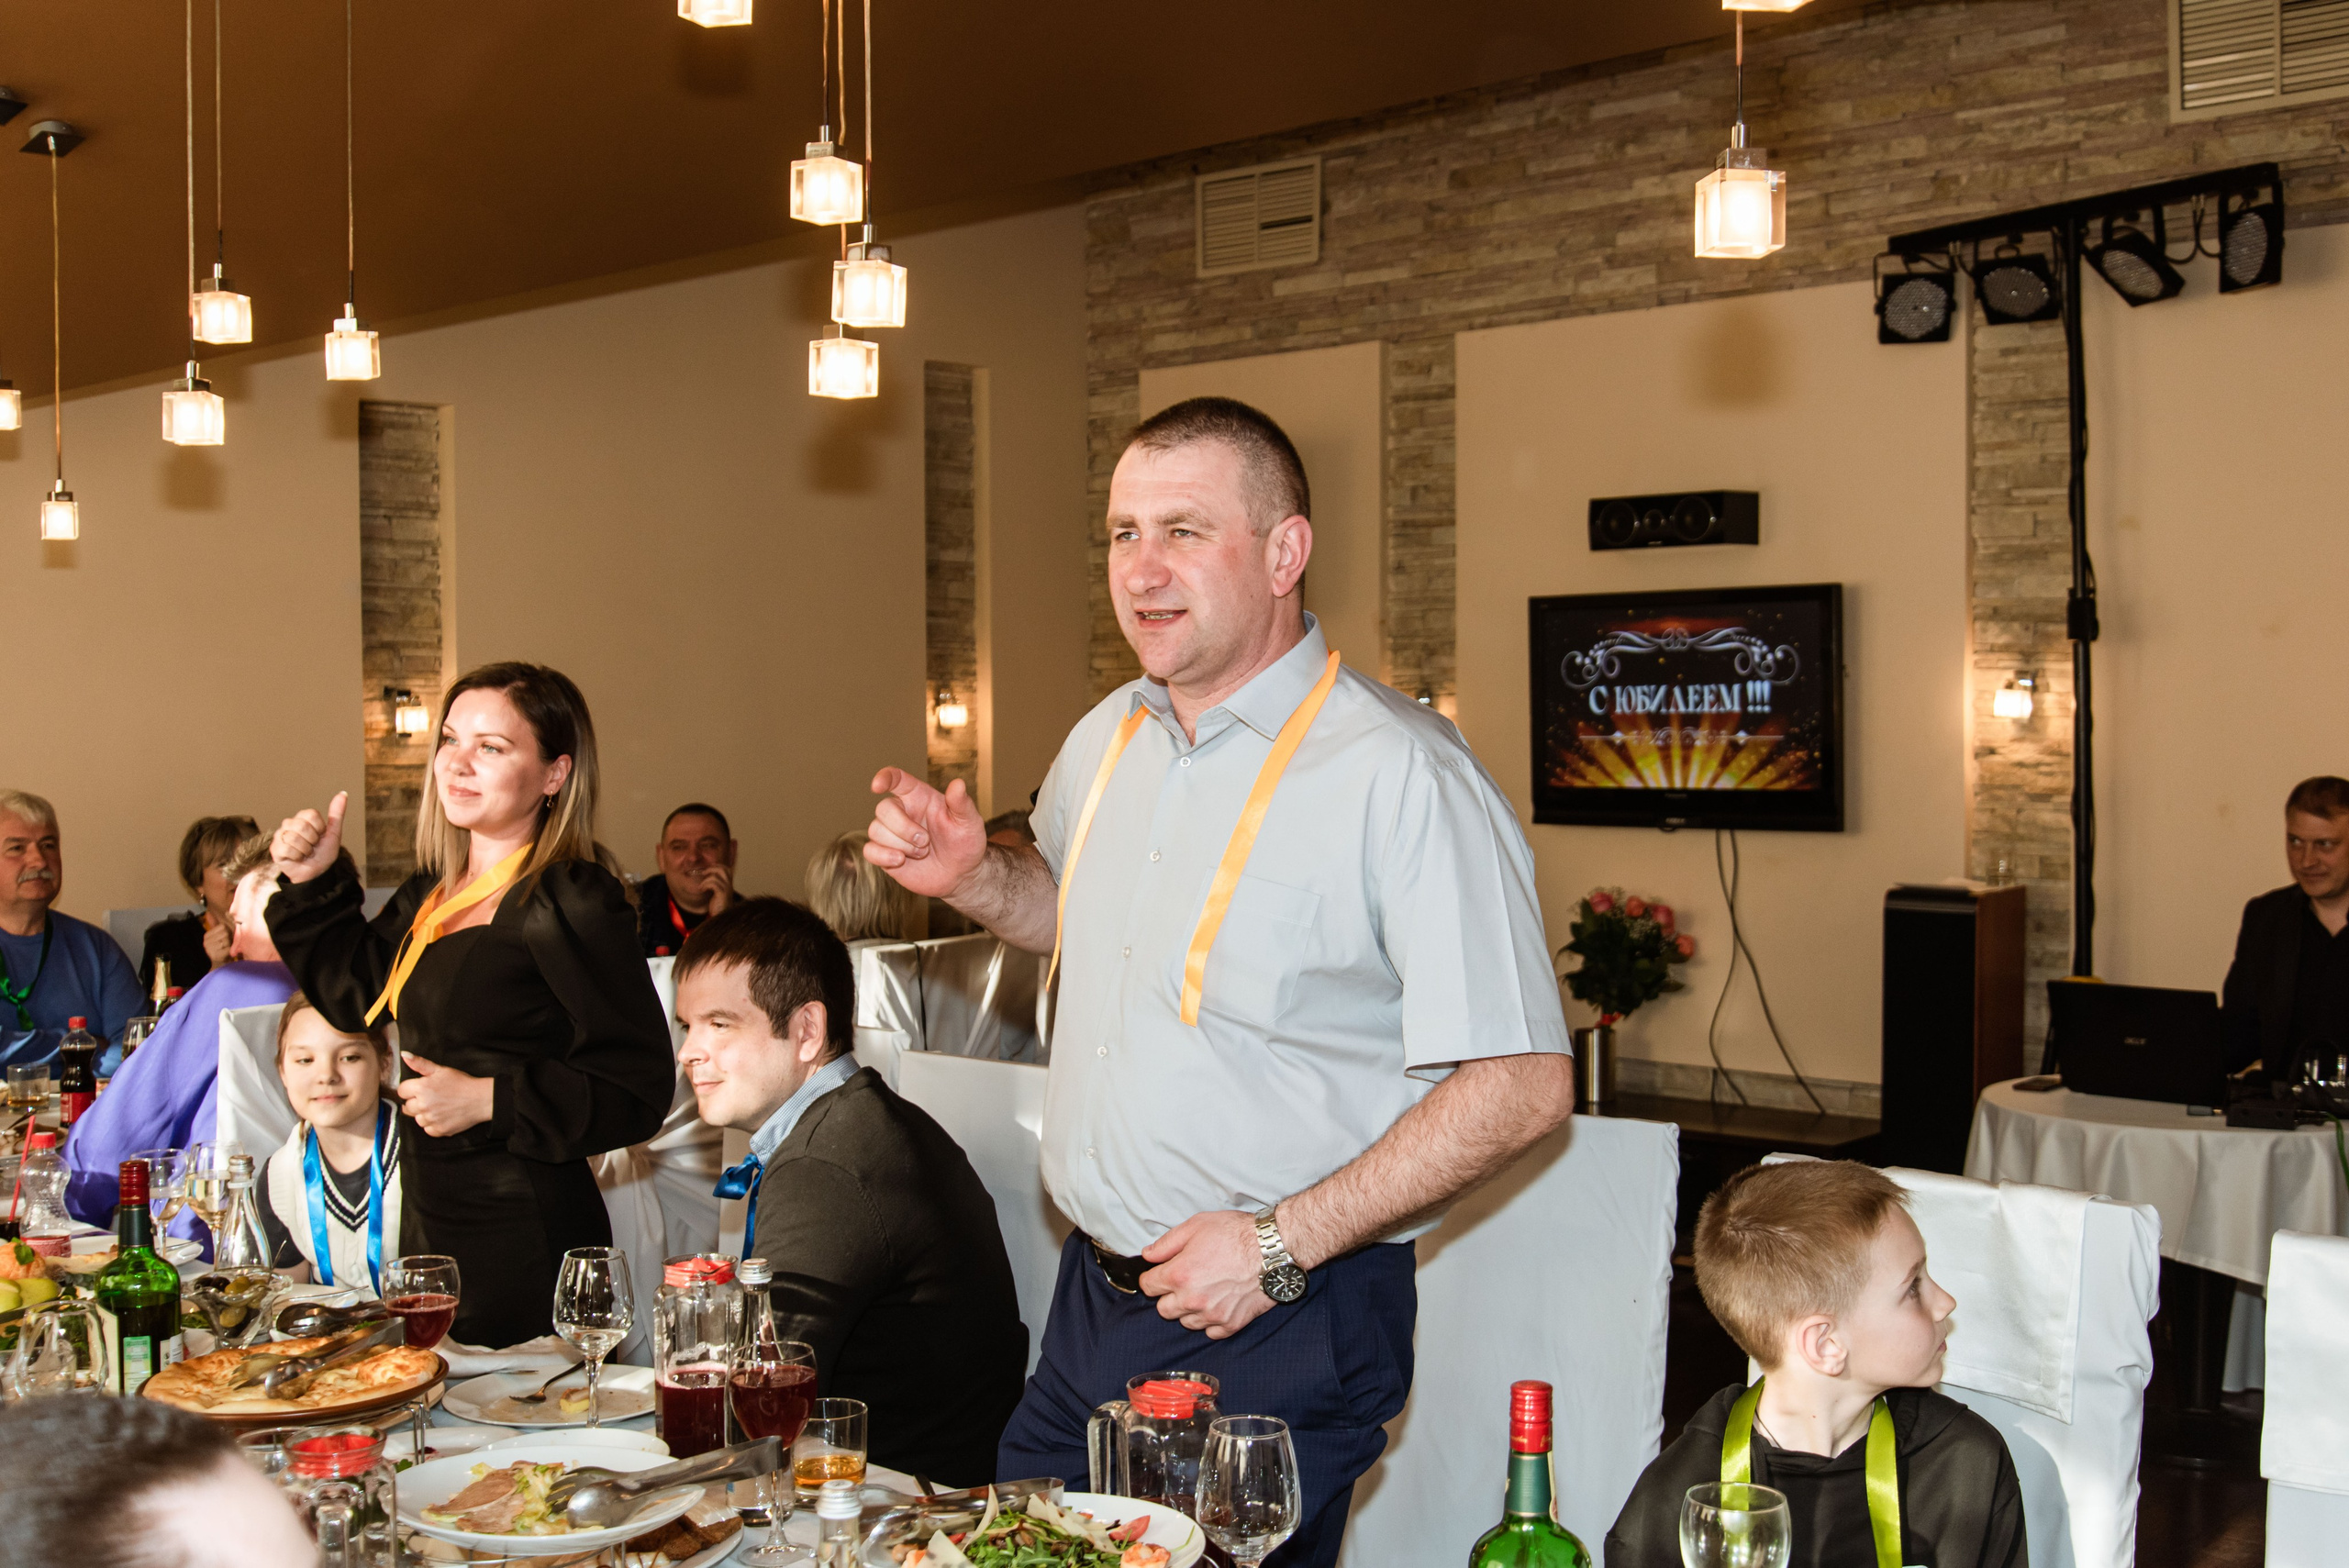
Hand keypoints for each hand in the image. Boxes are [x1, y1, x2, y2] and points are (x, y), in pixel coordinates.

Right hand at [201, 921, 233, 964]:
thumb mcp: (219, 935)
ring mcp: (209, 949)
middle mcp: (206, 942)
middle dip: (230, 938)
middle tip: (228, 944)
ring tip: (227, 948)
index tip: (226, 937)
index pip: (222, 926)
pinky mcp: (215, 956)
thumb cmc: (223, 948)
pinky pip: (228, 948)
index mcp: (207, 936)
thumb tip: (210, 912)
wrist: (222, 964)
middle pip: (225, 933)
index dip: (228, 931)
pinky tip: (227, 954)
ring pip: (227, 940)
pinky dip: (231, 951)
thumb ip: (216, 924)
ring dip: (231, 944)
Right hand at [271, 792, 347, 884]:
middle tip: (312, 846)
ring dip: (305, 850)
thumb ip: (337, 814)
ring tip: (305, 853)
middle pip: (302, 825)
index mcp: (303, 818)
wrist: (317, 873)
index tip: (320, 836)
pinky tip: (297, 858)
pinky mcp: (275, 848)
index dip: (320, 828)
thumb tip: (343, 794)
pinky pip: (287, 848)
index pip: (311, 814)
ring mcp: (280, 835)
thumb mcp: (334, 833)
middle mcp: (289, 824)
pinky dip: (297, 856)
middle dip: (312, 840)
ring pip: (294, 837)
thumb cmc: (324, 853)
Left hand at [396, 1052, 495, 1137]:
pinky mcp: (438, 1130)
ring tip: (438, 1107)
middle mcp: (423, 1105)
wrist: (481, 1099)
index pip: (401, 1091)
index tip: (421, 1088)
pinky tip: (443, 1116)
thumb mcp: (441, 1070)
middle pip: (407, 1107)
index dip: (410, 1089)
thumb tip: (404, 1055)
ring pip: (417, 1119)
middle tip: (432, 1097)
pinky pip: (428, 1129)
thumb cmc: (461, 1082)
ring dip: (424, 1114)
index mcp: (421, 1088)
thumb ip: (420, 1063)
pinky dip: (433, 1124)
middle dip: (416, 1102)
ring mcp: (430, 1119)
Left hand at [694, 863, 734, 915]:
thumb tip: (706, 875)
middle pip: (723, 869)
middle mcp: (729, 885)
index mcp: (729, 884)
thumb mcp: (717, 892)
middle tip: (703, 873)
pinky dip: (705, 885)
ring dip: (705, 880)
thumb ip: (715, 884)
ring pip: (715, 877)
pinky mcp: (722, 894)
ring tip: (701, 886)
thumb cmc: (718, 905)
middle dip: (711, 869)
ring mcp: (727, 889)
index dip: (717, 866)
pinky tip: (702, 890)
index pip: (726, 869)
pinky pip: (713, 884)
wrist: (721, 917)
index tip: (707, 870)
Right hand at [863, 770, 987, 899]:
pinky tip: (900, 861)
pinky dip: (882, 855)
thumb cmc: (965, 843)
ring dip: (901, 845)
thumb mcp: (969, 822)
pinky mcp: (885, 854)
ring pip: (875, 830)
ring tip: (922, 853)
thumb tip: (958, 784)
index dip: (884, 778)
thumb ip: (961, 803)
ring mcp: (891, 833)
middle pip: (883, 808)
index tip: (877, 786)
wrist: (961, 874)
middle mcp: (902, 812)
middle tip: (925, 841)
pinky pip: (869, 850)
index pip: (896, 779)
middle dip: (903, 827)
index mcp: (919, 797)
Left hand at [1138, 1210, 1274, 1338]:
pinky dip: (1210, 1321)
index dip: (1152, 1277)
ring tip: (1204, 1291)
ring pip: (1186, 1322)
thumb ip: (1167, 1243)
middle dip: (1168, 1296)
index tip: (1160, 1274)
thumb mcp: (1196, 1226)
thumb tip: (1148, 1255)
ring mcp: (1212, 1315)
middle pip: (1163, 1309)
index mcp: (1179, 1274)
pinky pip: (1210, 1332)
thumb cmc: (1236, 1234)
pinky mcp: (1231, 1323)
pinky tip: (1218, 1303)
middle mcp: (1192, 1299)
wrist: (1272, 1249)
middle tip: (1183, 1281)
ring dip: (1189, 1310)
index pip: (1148, 1286)